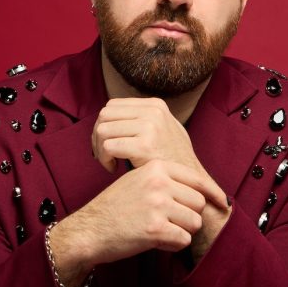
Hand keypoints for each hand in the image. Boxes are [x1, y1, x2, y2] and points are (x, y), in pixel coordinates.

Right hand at [48, 160, 222, 282]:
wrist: (90, 229)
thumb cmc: (115, 207)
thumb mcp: (138, 180)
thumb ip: (166, 179)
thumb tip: (203, 188)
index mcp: (157, 167)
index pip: (197, 180)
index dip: (213, 193)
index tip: (223, 202)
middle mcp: (159, 183)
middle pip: (199, 203)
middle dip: (189, 216)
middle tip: (170, 223)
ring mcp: (157, 205)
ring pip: (194, 222)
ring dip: (182, 232)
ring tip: (161, 231)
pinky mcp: (155, 228)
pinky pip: (183, 240)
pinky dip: (173, 246)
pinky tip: (156, 242)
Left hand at [92, 97, 226, 208]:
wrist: (190, 181)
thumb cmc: (172, 159)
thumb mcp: (163, 129)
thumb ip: (142, 118)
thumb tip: (112, 112)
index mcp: (155, 105)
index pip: (112, 106)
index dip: (104, 124)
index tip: (107, 142)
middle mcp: (153, 111)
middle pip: (104, 116)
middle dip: (97, 136)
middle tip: (103, 155)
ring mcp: (150, 127)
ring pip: (103, 130)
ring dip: (99, 149)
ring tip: (109, 162)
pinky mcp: (145, 145)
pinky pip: (108, 146)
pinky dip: (104, 159)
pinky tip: (113, 169)